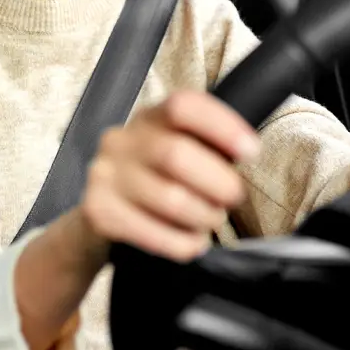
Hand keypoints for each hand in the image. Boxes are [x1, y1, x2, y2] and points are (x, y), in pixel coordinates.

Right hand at [79, 90, 261, 261]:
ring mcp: (104, 174)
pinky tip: (192, 241)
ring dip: (203, 216)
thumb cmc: (156, 177)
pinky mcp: (98, 210)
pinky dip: (183, 242)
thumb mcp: (178, 149)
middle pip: (177, 155)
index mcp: (150, 117)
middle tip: (232, 197)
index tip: (250, 150)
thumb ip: (207, 145)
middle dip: (217, 182)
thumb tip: (246, 151)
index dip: (222, 125)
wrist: (100, 211)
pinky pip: (153, 233)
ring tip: (210, 219)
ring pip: (170, 199)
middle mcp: (122, 140)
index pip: (183, 106)